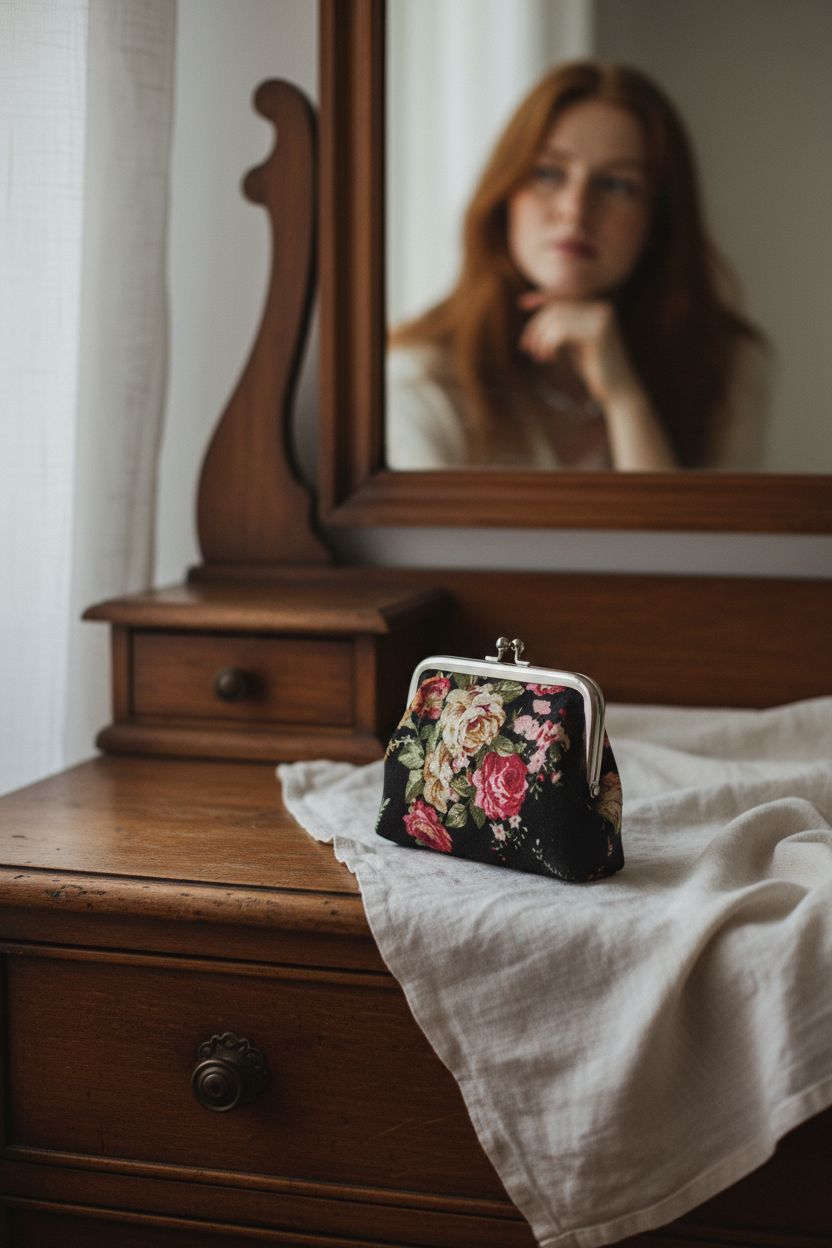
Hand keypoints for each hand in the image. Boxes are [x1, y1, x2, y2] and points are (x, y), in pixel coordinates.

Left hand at [518, 291, 677, 469]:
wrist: (618, 392)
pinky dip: (549, 345)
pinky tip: (549, 359)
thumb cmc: (593, 371)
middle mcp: (601, 309)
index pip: (563, 299)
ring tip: (539, 357)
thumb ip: (559, 329)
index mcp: (598, 308)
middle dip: (536, 327)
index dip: (541, 298)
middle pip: (556, 308)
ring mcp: (601, 319)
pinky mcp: (598, 333)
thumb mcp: (572, 345)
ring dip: (541, 339)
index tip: (521, 303)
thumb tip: (533, 312)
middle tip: (526, 348)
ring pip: (556, 320)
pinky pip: (561, 332)